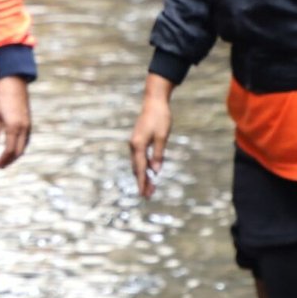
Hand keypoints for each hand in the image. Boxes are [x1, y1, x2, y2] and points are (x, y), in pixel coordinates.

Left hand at [0, 76, 30, 167]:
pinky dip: (20, 147)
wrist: (14, 81)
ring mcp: (28, 125)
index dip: (2, 160)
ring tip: (5, 160)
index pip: (9, 150)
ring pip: (24, 146)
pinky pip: (26, 140)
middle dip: (9, 161)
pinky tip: (12, 149)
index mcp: (13, 126)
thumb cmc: (1, 96)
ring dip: (15, 155)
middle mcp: (23, 127)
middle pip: (19, 152)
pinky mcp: (28, 122)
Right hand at [128, 76, 173, 198]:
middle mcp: (133, 145)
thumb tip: (156, 170)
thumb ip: (158, 154)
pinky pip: (139, 158)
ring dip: (143, 175)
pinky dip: (143, 167)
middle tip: (149, 195)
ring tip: (150, 187)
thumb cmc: (160, 118)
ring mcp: (134, 143)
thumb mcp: (162, 137)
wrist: (154, 102)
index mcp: (138, 145)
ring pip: (138, 164)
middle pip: (137, 168)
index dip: (143, 183)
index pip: (141, 169)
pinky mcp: (138, 140)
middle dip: (143, 182)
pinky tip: (149, 172)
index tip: (144, 195)